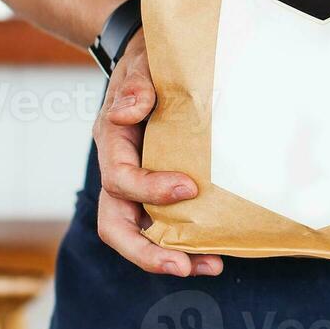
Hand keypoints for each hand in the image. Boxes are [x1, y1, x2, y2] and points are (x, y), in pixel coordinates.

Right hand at [93, 32, 223, 276]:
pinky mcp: (158, 190)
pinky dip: (186, 240)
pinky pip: (165, 223)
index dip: (149, 189)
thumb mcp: (141, 64)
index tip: (190, 188)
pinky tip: (217, 250)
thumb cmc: (148, 63)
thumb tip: (131, 109)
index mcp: (112, 143)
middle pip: (116, 225)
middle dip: (146, 251)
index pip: (119, 179)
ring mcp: (137, 185)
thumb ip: (136, 85)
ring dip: (171, 255)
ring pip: (140, 233)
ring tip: (211, 265)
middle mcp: (119, 171)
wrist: (153, 63)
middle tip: (182, 265)